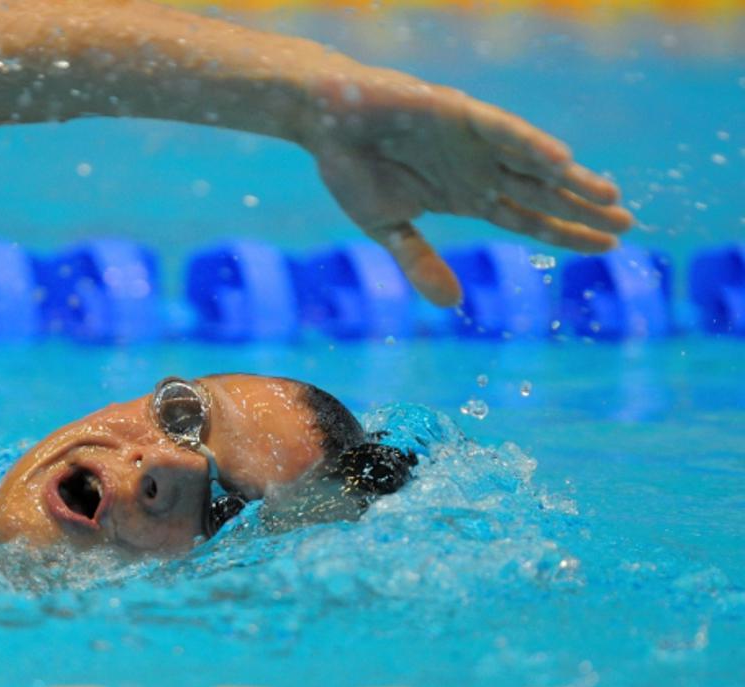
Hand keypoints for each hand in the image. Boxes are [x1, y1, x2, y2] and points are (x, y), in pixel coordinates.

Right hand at [304, 66, 633, 305]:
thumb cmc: (351, 168)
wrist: (326, 119)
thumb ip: (420, 262)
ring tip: (611, 196)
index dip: (566, 233)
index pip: (527, 219)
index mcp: (465, 196)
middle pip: (543, 194)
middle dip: (584, 209)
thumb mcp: (386, 226)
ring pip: (534, 164)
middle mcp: (479, 168)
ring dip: (572, 179)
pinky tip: (562, 163)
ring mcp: (474, 141)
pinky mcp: (461, 114)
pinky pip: (504, 132)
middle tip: (628, 225)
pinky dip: (532, 146)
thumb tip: (453, 304)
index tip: (606, 247)